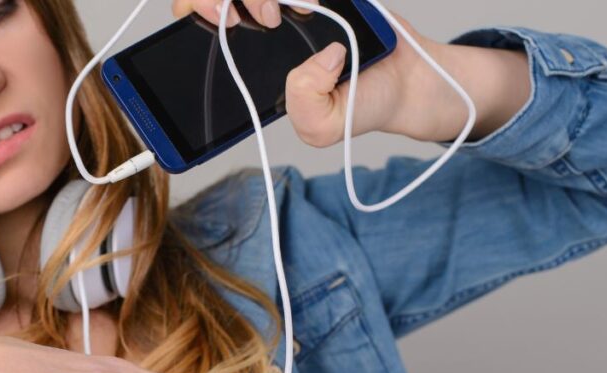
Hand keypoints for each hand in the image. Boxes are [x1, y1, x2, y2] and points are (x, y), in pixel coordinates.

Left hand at [173, 2, 530, 143]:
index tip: (225, 21)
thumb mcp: (320, 126)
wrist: (407, 80)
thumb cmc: (358, 102)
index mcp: (250, 58)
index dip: (200, 11)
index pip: (199, 22)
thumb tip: (319, 58)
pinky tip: (311, 3)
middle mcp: (264, 21)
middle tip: (250, 18)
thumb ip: (304, 105)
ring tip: (277, 15)